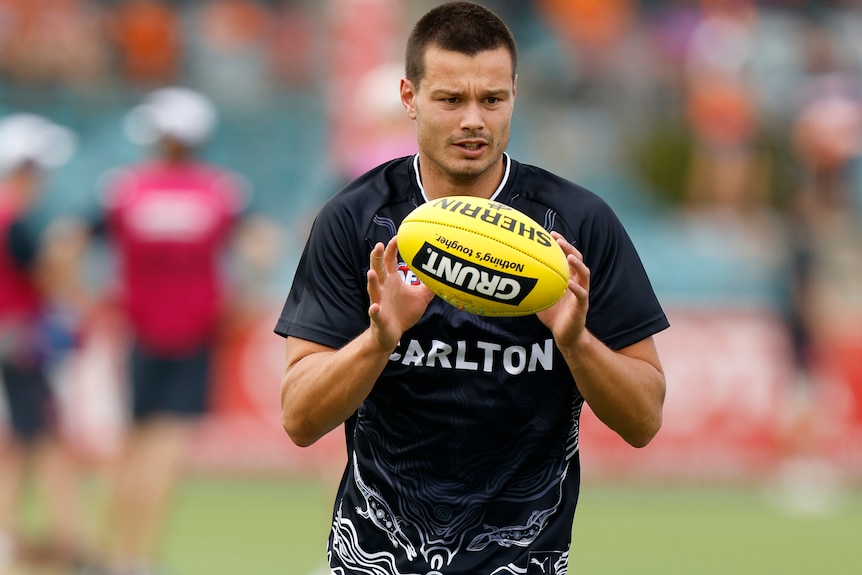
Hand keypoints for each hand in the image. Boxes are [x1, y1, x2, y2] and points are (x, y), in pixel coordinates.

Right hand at [367, 237, 433, 350]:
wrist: (391, 334)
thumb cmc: (403, 313)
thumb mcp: (421, 297)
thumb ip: (429, 285)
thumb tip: (442, 275)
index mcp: (392, 281)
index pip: (389, 261)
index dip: (392, 249)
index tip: (397, 237)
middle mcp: (383, 289)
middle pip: (378, 270)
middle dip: (376, 258)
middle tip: (378, 246)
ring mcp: (379, 302)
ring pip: (373, 289)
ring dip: (372, 281)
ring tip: (371, 273)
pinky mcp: (378, 317)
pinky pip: (375, 313)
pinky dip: (374, 310)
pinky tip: (375, 307)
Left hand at [537, 232, 589, 348]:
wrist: (565, 336)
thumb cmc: (553, 316)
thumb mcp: (540, 296)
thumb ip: (532, 286)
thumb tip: (512, 277)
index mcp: (568, 278)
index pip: (567, 257)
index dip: (562, 245)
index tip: (551, 234)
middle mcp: (577, 283)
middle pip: (577, 260)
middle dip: (569, 248)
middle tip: (558, 240)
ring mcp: (581, 294)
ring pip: (584, 274)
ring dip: (577, 264)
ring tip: (569, 256)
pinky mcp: (582, 307)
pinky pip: (582, 295)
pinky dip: (576, 288)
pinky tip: (569, 283)